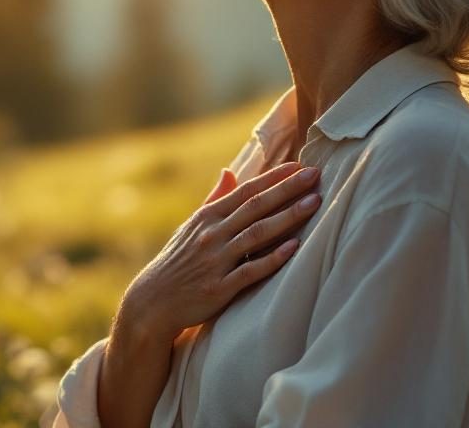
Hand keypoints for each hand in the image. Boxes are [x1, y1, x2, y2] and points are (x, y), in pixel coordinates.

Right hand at [121, 161, 321, 343]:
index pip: (245, 191)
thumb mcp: (191, 226)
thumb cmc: (177, 261)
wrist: (153, 301)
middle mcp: (212, 234)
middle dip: (287, 189)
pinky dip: (273, 258)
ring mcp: (216, 260)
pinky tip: (295, 247)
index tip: (299, 166)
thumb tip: (228, 171)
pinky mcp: (219, 287)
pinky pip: (251, 270)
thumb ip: (213, 200)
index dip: (273, 178)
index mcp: (207, 217)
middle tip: (315, 175)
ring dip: (287, 217)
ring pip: (257, 233)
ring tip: (314, 203)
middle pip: (255, 206)